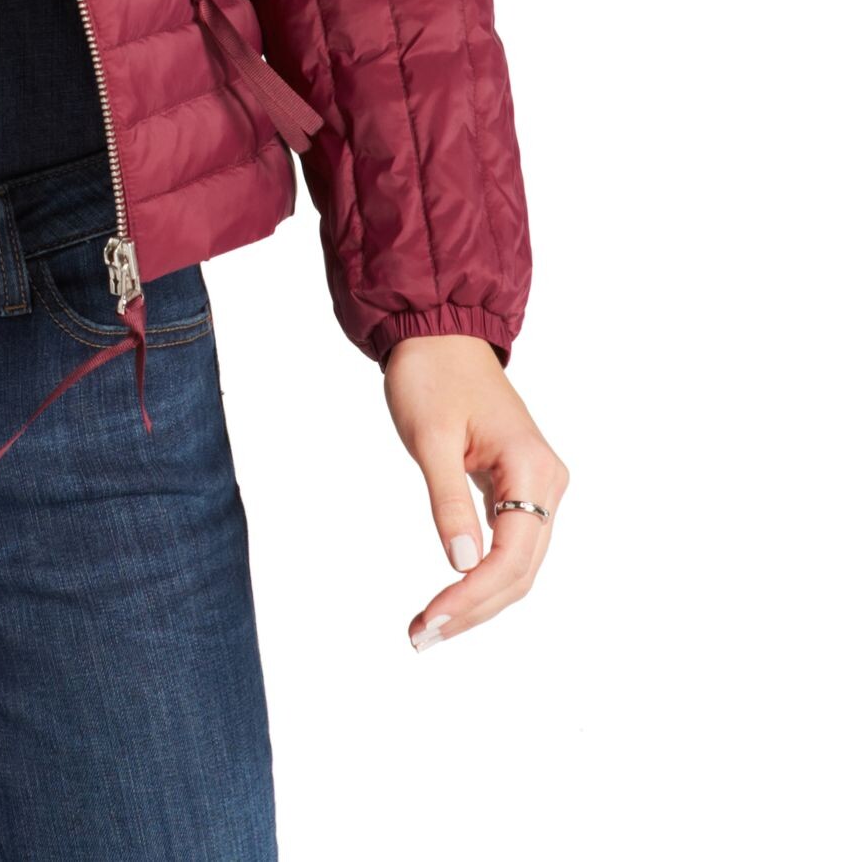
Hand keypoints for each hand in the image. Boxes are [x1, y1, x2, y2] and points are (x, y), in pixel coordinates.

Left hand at [382, 333, 567, 650]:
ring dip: (478, 600)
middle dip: (474, 609)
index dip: (472, 596)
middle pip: (520, 570)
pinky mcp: (520, 486)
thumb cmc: (431, 375)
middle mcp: (547, 481)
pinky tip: (452, 598)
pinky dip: (482, 575)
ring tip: (429, 627)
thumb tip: (464, 565)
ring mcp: (538, 485)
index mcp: (532, 468)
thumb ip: (449, 501)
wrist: (438, 332)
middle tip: (421, 637)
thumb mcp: (430, 438)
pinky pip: (510, 545)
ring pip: (517, 564)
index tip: (430, 620)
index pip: (511, 556)